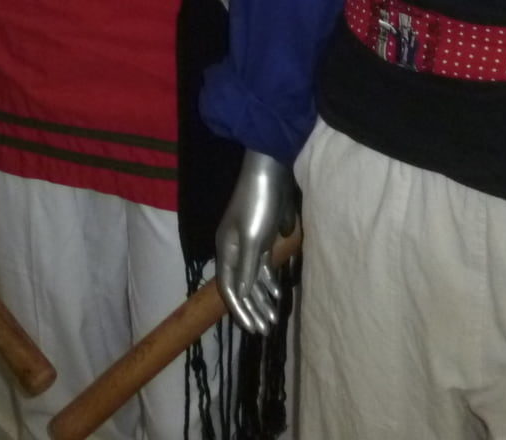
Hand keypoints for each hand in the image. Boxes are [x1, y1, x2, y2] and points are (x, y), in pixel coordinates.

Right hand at [216, 150, 297, 333]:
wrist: (268, 173)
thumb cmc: (258, 206)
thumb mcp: (253, 239)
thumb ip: (246, 268)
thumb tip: (240, 295)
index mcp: (227, 250)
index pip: (230, 288)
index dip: (240, 310)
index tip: (253, 330)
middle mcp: (234, 250)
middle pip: (241, 287)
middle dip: (252, 309)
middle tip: (266, 331)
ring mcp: (248, 244)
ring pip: (253, 279)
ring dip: (263, 299)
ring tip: (274, 319)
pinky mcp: (262, 238)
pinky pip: (262, 266)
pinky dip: (269, 281)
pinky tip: (278, 293)